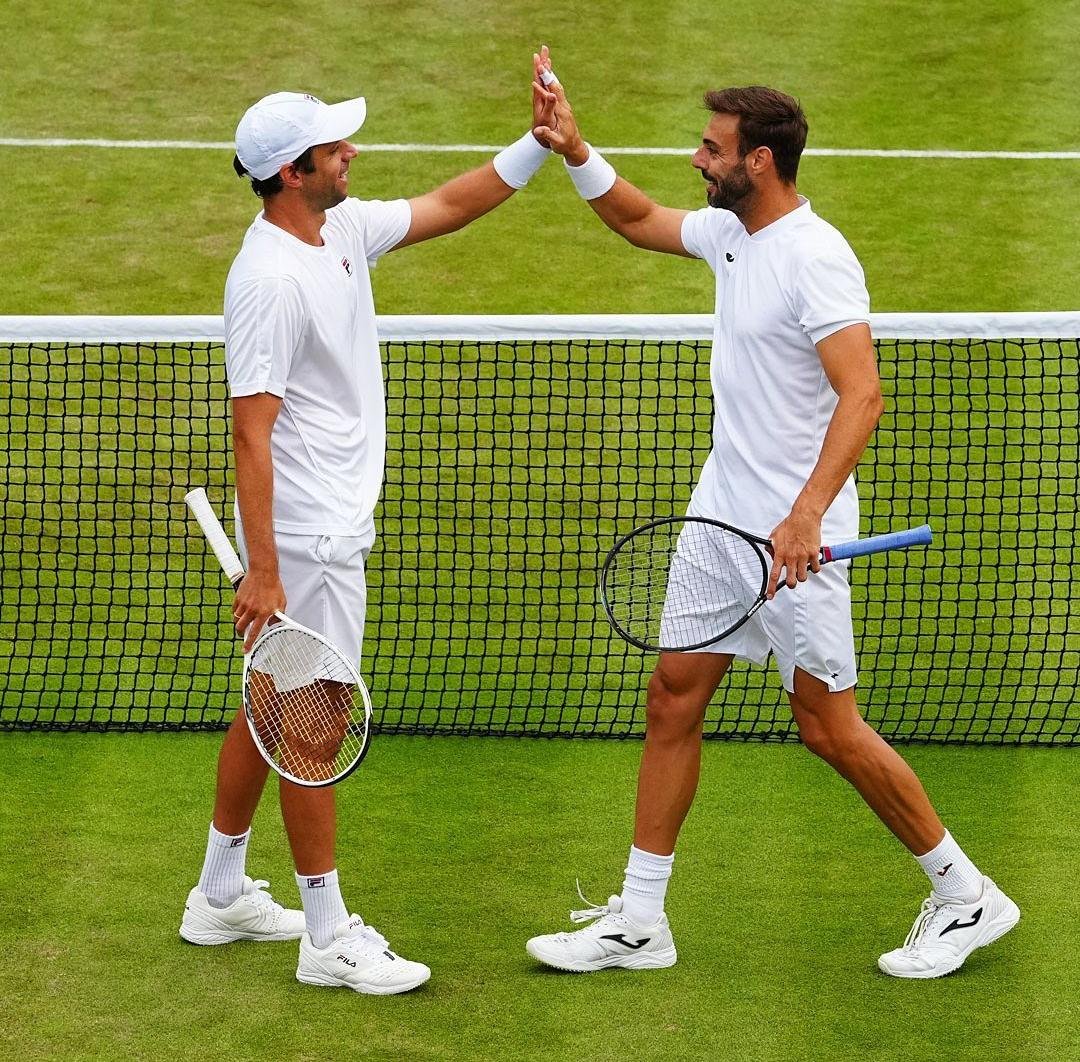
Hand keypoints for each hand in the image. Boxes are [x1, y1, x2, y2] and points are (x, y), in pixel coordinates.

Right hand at [232, 568, 286, 652]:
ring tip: (245, 620)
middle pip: (240, 628)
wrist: (263, 572)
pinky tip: (242, 609)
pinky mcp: (237, 598)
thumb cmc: (274, 587)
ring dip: (239, 622)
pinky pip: (234, 610)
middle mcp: (252, 610)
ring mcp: (243, 604)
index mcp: (263, 613)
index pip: (254, 632)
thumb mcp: (282, 602)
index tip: (245, 650)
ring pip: (236, 619)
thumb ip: (278, 616)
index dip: (249, 643)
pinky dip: (236, 612)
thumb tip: (273, 624)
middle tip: (243, 634)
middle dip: (240, 633)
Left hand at [531, 46, 556, 146]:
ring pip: (543, 79)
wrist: (540, 139)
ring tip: (547, 55)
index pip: (538, 80)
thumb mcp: (548, 119)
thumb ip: (549, 106)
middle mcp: (540, 97)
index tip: (539, 56)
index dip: (539, 68)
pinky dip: (549, 76)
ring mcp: (543, 98)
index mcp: (540, 99)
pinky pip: (547, 85)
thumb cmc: (545, 131)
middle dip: (542, 62)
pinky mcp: (546, 101)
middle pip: (540, 76)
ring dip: (545, 67)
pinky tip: (550, 72)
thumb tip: (551, 94)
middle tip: (543, 48)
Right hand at [531, 47, 586, 163]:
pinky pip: (556, 89)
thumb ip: (548, 135)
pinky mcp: (562, 105)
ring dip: (550, 71)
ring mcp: (564, 104)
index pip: (552, 92)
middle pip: (555, 83)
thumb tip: (538, 130)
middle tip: (543, 53)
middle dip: (548, 68)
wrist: (575, 147)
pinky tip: (549, 73)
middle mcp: (564, 105)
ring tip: (545, 57)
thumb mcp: (556, 143)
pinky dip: (551, 79)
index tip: (540, 68)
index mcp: (561, 111)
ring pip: (556, 83)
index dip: (546, 81)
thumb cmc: (564, 146)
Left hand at [766, 507, 822, 598]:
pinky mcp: (814, 554)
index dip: (771, 588)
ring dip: (802, 576)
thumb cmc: (790, 525)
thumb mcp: (774, 535)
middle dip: (791, 584)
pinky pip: (815, 569)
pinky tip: (812, 563)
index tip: (770, 596)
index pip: (774, 575)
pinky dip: (814, 568)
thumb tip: (771, 554)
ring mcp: (803, 557)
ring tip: (801, 568)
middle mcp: (791, 558)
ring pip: (803, 577)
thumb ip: (771, 547)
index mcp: (780, 554)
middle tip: (791, 580)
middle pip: (791, 581)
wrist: (804, 518)